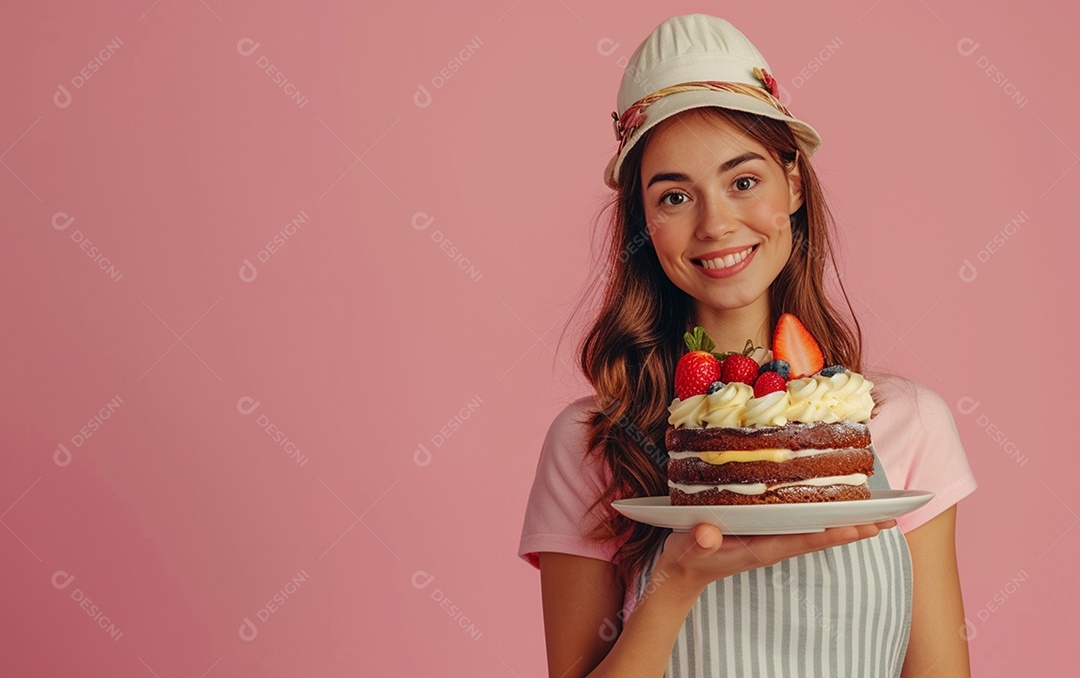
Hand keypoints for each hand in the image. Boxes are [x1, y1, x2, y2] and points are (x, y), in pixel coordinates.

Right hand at [657, 520, 896, 597]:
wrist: (684, 571)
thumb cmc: (688, 557)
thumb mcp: (689, 548)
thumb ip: (699, 542)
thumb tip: (707, 535)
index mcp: (762, 547)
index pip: (805, 539)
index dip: (834, 532)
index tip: (862, 525)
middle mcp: (774, 543)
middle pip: (821, 535)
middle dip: (854, 526)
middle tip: (888, 518)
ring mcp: (772, 538)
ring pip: (816, 530)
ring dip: (845, 521)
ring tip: (876, 512)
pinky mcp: (767, 531)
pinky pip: (802, 523)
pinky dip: (824, 515)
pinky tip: (835, 503)